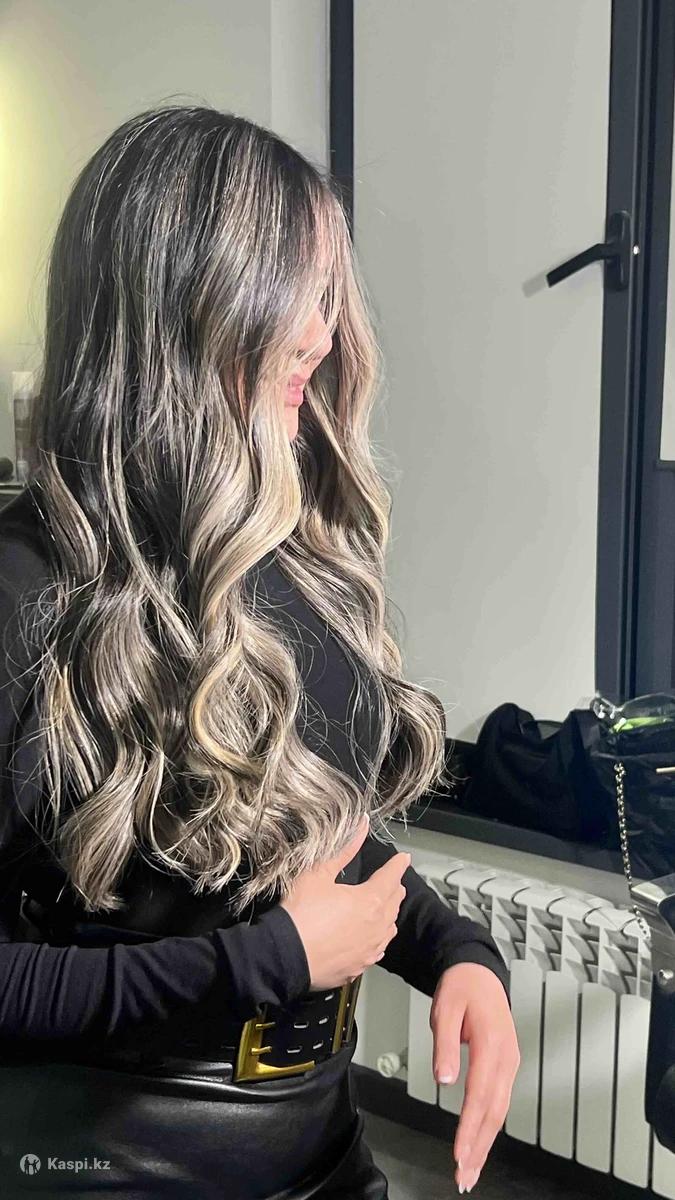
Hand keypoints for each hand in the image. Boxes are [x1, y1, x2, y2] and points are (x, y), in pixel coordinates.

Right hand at [280, 813, 411, 989]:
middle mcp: (376, 926)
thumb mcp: (318, 874)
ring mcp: (369, 949)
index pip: (391, 877)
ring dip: (390, 915)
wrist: (285, 957)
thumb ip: (344, 850)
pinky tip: (374, 938)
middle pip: (393, 903)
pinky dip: (379, 939)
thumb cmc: (301, 913)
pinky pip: (376, 950)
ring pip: (389, 929)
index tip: (404, 858)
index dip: (397, 865)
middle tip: (394, 881)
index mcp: (370, 900)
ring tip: (387, 907)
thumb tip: (361, 825)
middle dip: (395, 889)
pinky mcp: (358, 967)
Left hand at [429, 962, 519, 1193]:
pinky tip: (479, 1142)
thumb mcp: (445, 1008)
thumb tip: (443, 1079)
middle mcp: (506, 1057)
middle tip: (465, 1176)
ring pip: (499, 1110)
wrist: (479, 970)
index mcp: (491, 1042)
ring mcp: (509, 1062)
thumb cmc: (462, 986)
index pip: (480, 1093)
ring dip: (485, 1142)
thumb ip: (444, 1044)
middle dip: (479, 1146)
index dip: (470, 1127)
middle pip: (494, 1111)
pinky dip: (489, 1126)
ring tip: (471, 1169)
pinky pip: (499, 1101)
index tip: (460, 1153)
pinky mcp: (506, 1065)